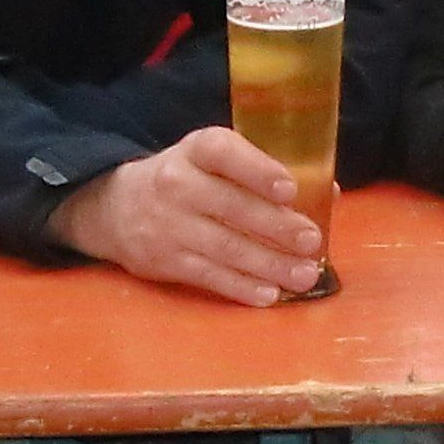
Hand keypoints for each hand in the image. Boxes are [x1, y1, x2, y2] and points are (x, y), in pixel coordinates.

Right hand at [49, 125, 324, 304]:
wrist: (115, 207)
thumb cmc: (188, 179)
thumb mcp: (214, 161)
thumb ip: (264, 172)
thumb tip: (327, 192)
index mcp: (197, 150)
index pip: (224, 153)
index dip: (257, 170)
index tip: (289, 190)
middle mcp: (178, 184)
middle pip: (232, 207)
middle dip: (276, 227)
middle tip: (311, 242)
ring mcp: (169, 225)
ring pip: (225, 247)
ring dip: (269, 264)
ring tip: (303, 275)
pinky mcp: (164, 261)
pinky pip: (209, 276)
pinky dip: (241, 287)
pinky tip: (269, 293)